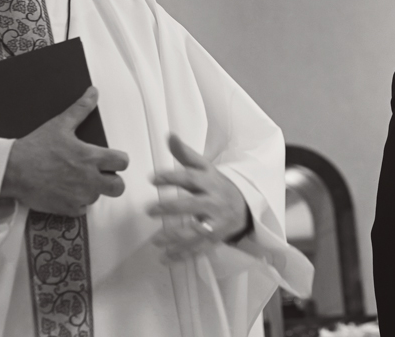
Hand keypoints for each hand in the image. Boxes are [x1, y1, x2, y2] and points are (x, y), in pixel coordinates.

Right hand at [1, 86, 129, 215]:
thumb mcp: (60, 125)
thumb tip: (93, 92)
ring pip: (99, 197)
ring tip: (78, 181)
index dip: (119, 160)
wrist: (11, 170)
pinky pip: (83, 209)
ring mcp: (79, 195)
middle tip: (102, 175)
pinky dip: (78, 203)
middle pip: (119, 186)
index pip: (123, 162)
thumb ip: (80, 109)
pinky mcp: (67, 209)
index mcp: (91, 157)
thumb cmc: (35, 148)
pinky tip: (67, 192)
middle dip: (113, 180)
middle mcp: (89, 178)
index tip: (110, 160)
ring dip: (93, 190)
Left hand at [147, 134, 249, 261]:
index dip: (172, 177)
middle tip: (149, 210)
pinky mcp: (214, 238)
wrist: (245, 206)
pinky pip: (198, 249)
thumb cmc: (217, 185)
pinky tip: (165, 258)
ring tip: (156, 240)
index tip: (152, 178)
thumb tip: (169, 135)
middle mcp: (213, 202)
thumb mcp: (205, 168)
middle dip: (171, 208)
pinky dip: (182, 255)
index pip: (190, 177)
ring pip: (196, 231)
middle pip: (193, 205)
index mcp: (209, 182)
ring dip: (176, 237)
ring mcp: (216, 222)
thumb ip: (185, 154)